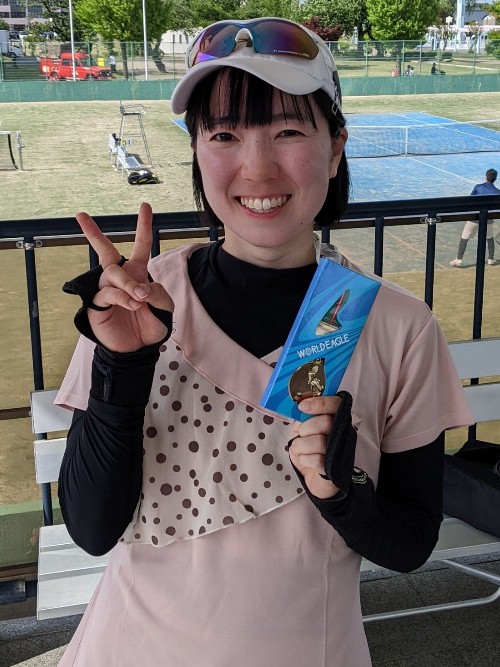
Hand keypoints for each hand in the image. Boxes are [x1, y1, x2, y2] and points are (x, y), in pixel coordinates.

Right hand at [75, 202, 173, 352]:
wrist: (140, 349)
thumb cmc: (152, 324)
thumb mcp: (164, 305)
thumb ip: (156, 291)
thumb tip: (140, 286)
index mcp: (138, 273)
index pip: (141, 245)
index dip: (144, 226)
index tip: (145, 205)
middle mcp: (120, 278)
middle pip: (105, 251)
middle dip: (92, 233)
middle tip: (81, 216)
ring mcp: (106, 290)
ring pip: (112, 274)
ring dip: (128, 284)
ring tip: (139, 299)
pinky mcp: (97, 305)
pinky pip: (107, 293)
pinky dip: (122, 297)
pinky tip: (132, 305)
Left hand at [289, 395, 342, 498]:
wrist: (315, 479)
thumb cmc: (309, 450)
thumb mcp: (302, 430)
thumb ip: (303, 418)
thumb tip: (299, 407)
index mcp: (336, 419)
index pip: (336, 403)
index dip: (320, 403)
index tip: (302, 406)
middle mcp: (343, 433)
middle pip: (326, 422)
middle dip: (306, 428)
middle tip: (301, 434)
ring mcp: (341, 451)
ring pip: (319, 442)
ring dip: (301, 446)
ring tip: (300, 449)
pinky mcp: (334, 468)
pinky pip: (317, 460)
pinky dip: (304, 460)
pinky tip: (305, 460)